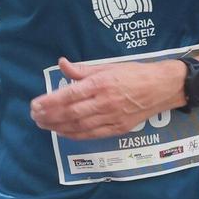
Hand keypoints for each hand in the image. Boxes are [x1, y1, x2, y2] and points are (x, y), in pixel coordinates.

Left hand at [30, 56, 181, 137]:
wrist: (163, 88)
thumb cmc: (135, 73)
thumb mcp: (108, 66)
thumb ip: (83, 70)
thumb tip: (62, 64)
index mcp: (102, 83)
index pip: (70, 95)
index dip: (50, 102)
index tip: (36, 104)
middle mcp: (105, 102)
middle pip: (71, 113)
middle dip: (49, 116)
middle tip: (35, 117)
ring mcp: (112, 117)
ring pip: (79, 126)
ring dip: (58, 126)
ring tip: (43, 124)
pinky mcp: (118, 128)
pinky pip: (92, 135)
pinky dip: (74, 135)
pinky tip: (62, 132)